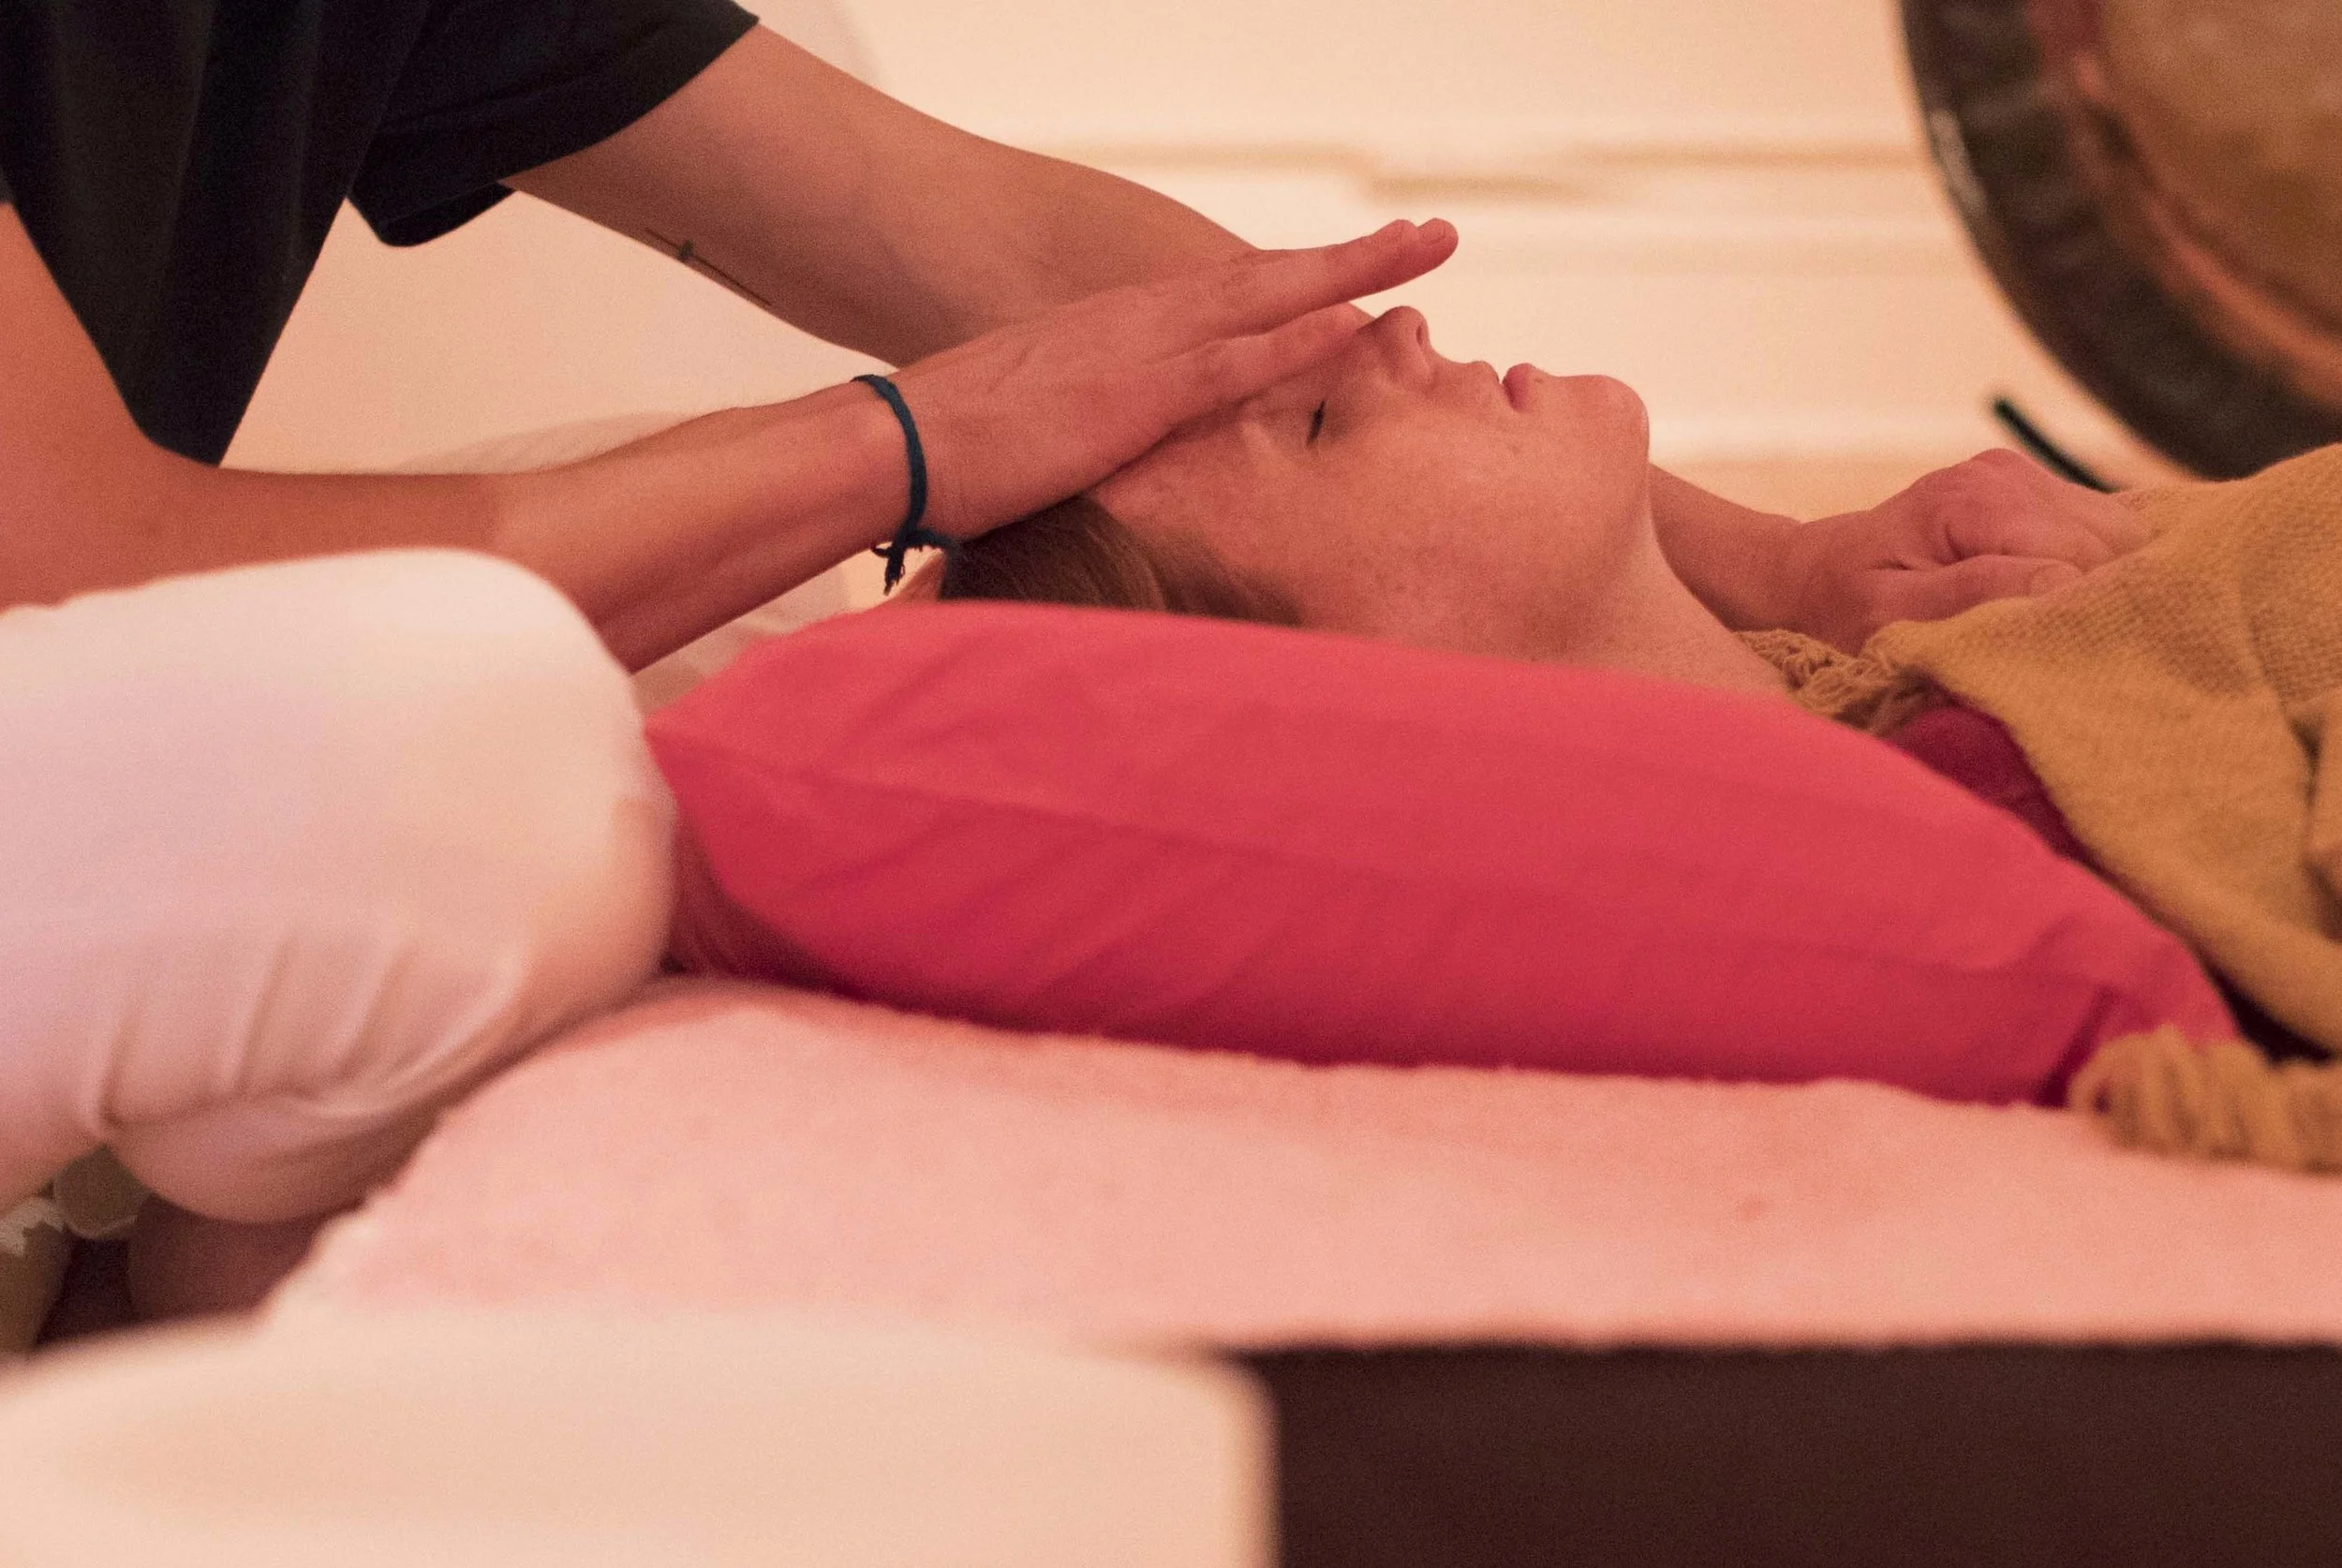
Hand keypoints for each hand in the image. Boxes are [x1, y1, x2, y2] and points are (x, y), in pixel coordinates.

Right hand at [887, 220, 1456, 539]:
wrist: (894, 444)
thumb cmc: (952, 452)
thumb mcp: (1042, 434)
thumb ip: (1095, 435)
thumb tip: (1115, 465)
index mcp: (1121, 331)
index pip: (1231, 299)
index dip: (1302, 283)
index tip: (1363, 273)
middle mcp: (1140, 322)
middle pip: (1267, 278)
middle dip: (1353, 257)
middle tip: (1431, 235)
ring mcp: (1140, 353)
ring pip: (1268, 299)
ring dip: (1351, 273)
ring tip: (1424, 250)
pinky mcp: (1133, 398)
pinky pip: (1233, 364)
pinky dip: (1298, 340)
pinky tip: (1356, 324)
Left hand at [1774, 449, 2151, 649]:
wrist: (1815, 572)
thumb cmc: (1842, 607)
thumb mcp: (1886, 616)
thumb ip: (1970, 596)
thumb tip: (2060, 584)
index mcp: (1969, 502)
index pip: (2079, 558)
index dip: (2082, 612)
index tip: (2066, 656)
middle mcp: (2001, 476)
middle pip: (2110, 541)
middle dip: (2099, 596)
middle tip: (2066, 647)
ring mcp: (2019, 475)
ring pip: (2118, 532)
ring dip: (2100, 580)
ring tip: (2055, 623)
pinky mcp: (2031, 487)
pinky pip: (2100, 526)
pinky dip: (2093, 565)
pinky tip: (2059, 596)